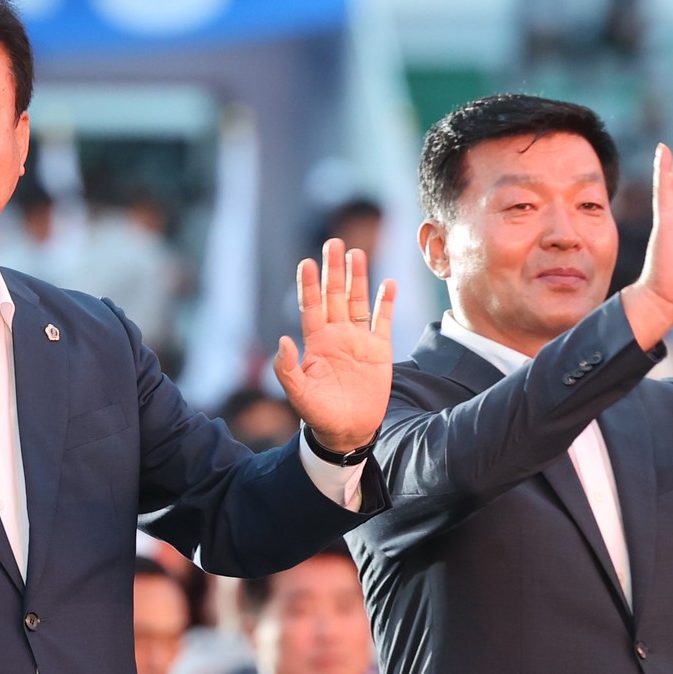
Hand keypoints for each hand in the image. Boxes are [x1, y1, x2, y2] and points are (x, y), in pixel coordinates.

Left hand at [272, 239, 396, 455]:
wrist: (347, 431)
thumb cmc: (319, 414)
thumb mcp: (299, 394)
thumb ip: (288, 369)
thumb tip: (284, 340)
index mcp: (315, 342)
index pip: (310, 306)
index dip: (308, 285)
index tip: (306, 262)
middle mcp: (336, 335)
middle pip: (335, 296)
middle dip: (333, 270)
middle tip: (332, 242)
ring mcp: (358, 340)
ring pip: (359, 302)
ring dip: (358, 278)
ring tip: (356, 253)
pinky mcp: (379, 350)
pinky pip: (383, 321)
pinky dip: (387, 303)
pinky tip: (389, 283)